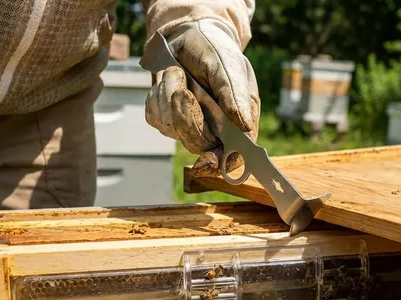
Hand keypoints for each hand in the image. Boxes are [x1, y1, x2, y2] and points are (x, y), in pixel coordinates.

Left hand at [144, 19, 259, 176]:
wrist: (189, 36)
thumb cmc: (217, 51)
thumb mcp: (230, 66)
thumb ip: (236, 95)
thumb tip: (244, 125)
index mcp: (238, 124)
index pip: (231, 156)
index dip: (219, 163)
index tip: (207, 161)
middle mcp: (214, 130)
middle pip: (196, 143)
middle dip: (186, 116)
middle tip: (182, 89)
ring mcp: (188, 126)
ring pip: (172, 128)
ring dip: (169, 96)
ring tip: (178, 72)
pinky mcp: (166, 118)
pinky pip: (156, 117)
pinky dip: (158, 95)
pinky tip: (168, 81)